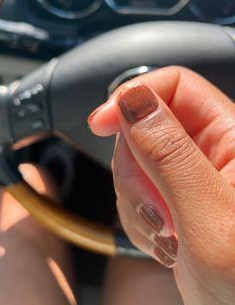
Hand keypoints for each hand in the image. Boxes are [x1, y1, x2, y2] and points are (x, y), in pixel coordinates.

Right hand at [88, 66, 234, 304]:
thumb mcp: (210, 220)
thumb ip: (170, 155)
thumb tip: (133, 101)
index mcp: (233, 138)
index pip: (175, 85)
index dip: (134, 96)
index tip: (102, 122)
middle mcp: (212, 149)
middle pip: (145, 123)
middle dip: (134, 167)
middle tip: (154, 205)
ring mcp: (190, 174)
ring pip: (133, 158)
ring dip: (136, 197)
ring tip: (166, 232)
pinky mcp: (174, 194)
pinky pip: (134, 187)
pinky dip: (137, 215)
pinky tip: (164, 239)